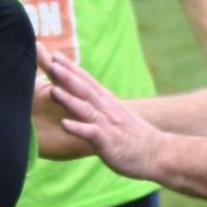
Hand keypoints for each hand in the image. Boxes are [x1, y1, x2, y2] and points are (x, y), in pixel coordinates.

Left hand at [45, 52, 161, 179]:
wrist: (157, 153)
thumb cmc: (131, 136)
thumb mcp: (113, 114)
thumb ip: (96, 104)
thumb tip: (80, 95)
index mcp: (105, 101)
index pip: (85, 80)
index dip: (70, 67)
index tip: (53, 53)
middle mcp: (105, 109)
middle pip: (83, 88)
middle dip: (66, 74)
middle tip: (49, 60)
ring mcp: (106, 124)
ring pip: (85, 108)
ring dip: (68, 98)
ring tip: (52, 89)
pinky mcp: (108, 142)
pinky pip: (91, 134)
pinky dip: (77, 128)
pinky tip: (64, 124)